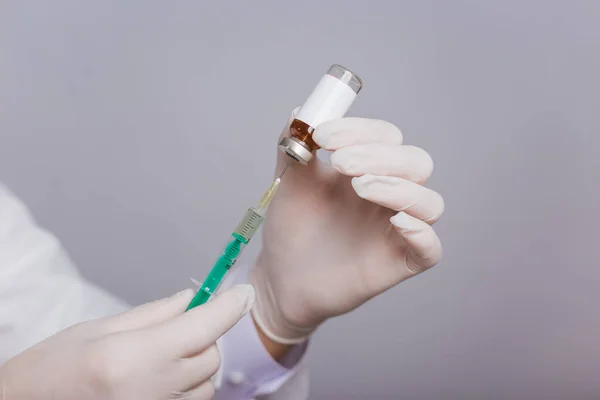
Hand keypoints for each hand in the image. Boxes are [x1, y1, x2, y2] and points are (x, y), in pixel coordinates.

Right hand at [0, 285, 254, 399]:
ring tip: (167, 353)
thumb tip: (192, 298)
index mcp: (136, 356)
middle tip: (183, 323)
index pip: (203, 326)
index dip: (229, 306)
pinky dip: (190, 385)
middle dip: (206, 334)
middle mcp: (153, 389)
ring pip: (207, 382)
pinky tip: (164, 375)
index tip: (244, 292)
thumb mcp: (100, 327)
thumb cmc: (54, 366)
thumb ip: (153, 313)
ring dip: (199, 362)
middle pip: (211, 355)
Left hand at [250, 112, 443, 343]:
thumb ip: (295, 145)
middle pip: (416, 163)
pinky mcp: (399, 263)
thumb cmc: (291, 227)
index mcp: (367, 168)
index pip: (386, 136)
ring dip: (400, 188)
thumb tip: (301, 112)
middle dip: (381, 156)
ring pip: (430, 202)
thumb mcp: (289, 181)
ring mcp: (396, 229)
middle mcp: (388, 194)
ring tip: (360, 187)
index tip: (323, 136)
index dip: (360, 130)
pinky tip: (396, 222)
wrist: (281, 277)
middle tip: (342, 163)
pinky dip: (422, 233)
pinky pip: (431, 249)